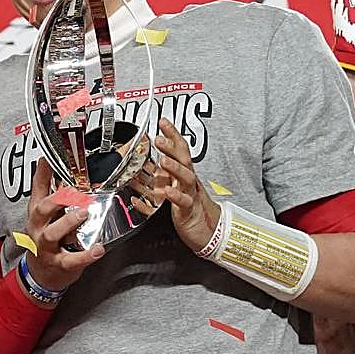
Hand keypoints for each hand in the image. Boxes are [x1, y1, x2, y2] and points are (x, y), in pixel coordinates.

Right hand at [21, 157, 104, 292]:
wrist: (40, 274)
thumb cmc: (45, 239)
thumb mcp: (44, 215)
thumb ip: (50, 191)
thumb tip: (53, 164)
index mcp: (37, 214)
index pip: (38, 189)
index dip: (42, 173)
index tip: (48, 157)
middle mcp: (39, 228)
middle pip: (42, 210)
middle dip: (58, 199)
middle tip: (76, 191)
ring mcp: (47, 247)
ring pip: (53, 233)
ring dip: (69, 222)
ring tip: (85, 214)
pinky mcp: (59, 264)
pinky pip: (72, 260)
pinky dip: (86, 255)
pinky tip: (98, 249)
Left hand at [153, 118, 220, 252]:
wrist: (209, 232)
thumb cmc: (190, 209)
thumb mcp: (173, 187)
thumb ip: (161, 177)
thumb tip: (145, 166)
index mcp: (184, 174)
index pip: (181, 150)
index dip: (173, 135)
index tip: (164, 121)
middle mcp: (188, 182)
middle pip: (184, 160)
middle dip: (172, 147)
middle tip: (159, 138)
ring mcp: (190, 195)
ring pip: (186, 179)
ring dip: (174, 168)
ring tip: (163, 161)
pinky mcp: (188, 211)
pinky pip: (183, 203)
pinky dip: (175, 196)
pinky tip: (167, 192)